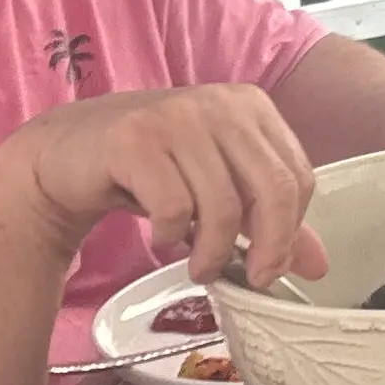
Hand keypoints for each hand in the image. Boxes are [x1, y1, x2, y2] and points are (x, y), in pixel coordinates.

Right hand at [0, 85, 328, 291]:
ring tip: (198, 266)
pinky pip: (174, 205)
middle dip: (265, 249)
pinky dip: (170, 234)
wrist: (66, 156)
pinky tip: (160, 233)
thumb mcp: (217, 191)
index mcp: (250, 107)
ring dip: (212, 252)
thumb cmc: (150, 172)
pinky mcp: (134, 138)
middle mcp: (218, 103)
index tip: (269, 266)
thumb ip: (269, 222)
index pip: (298, 177)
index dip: (290, 233)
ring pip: (222, 205)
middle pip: (272, 190)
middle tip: (245, 280)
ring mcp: (176, 116)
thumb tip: (318, 266)